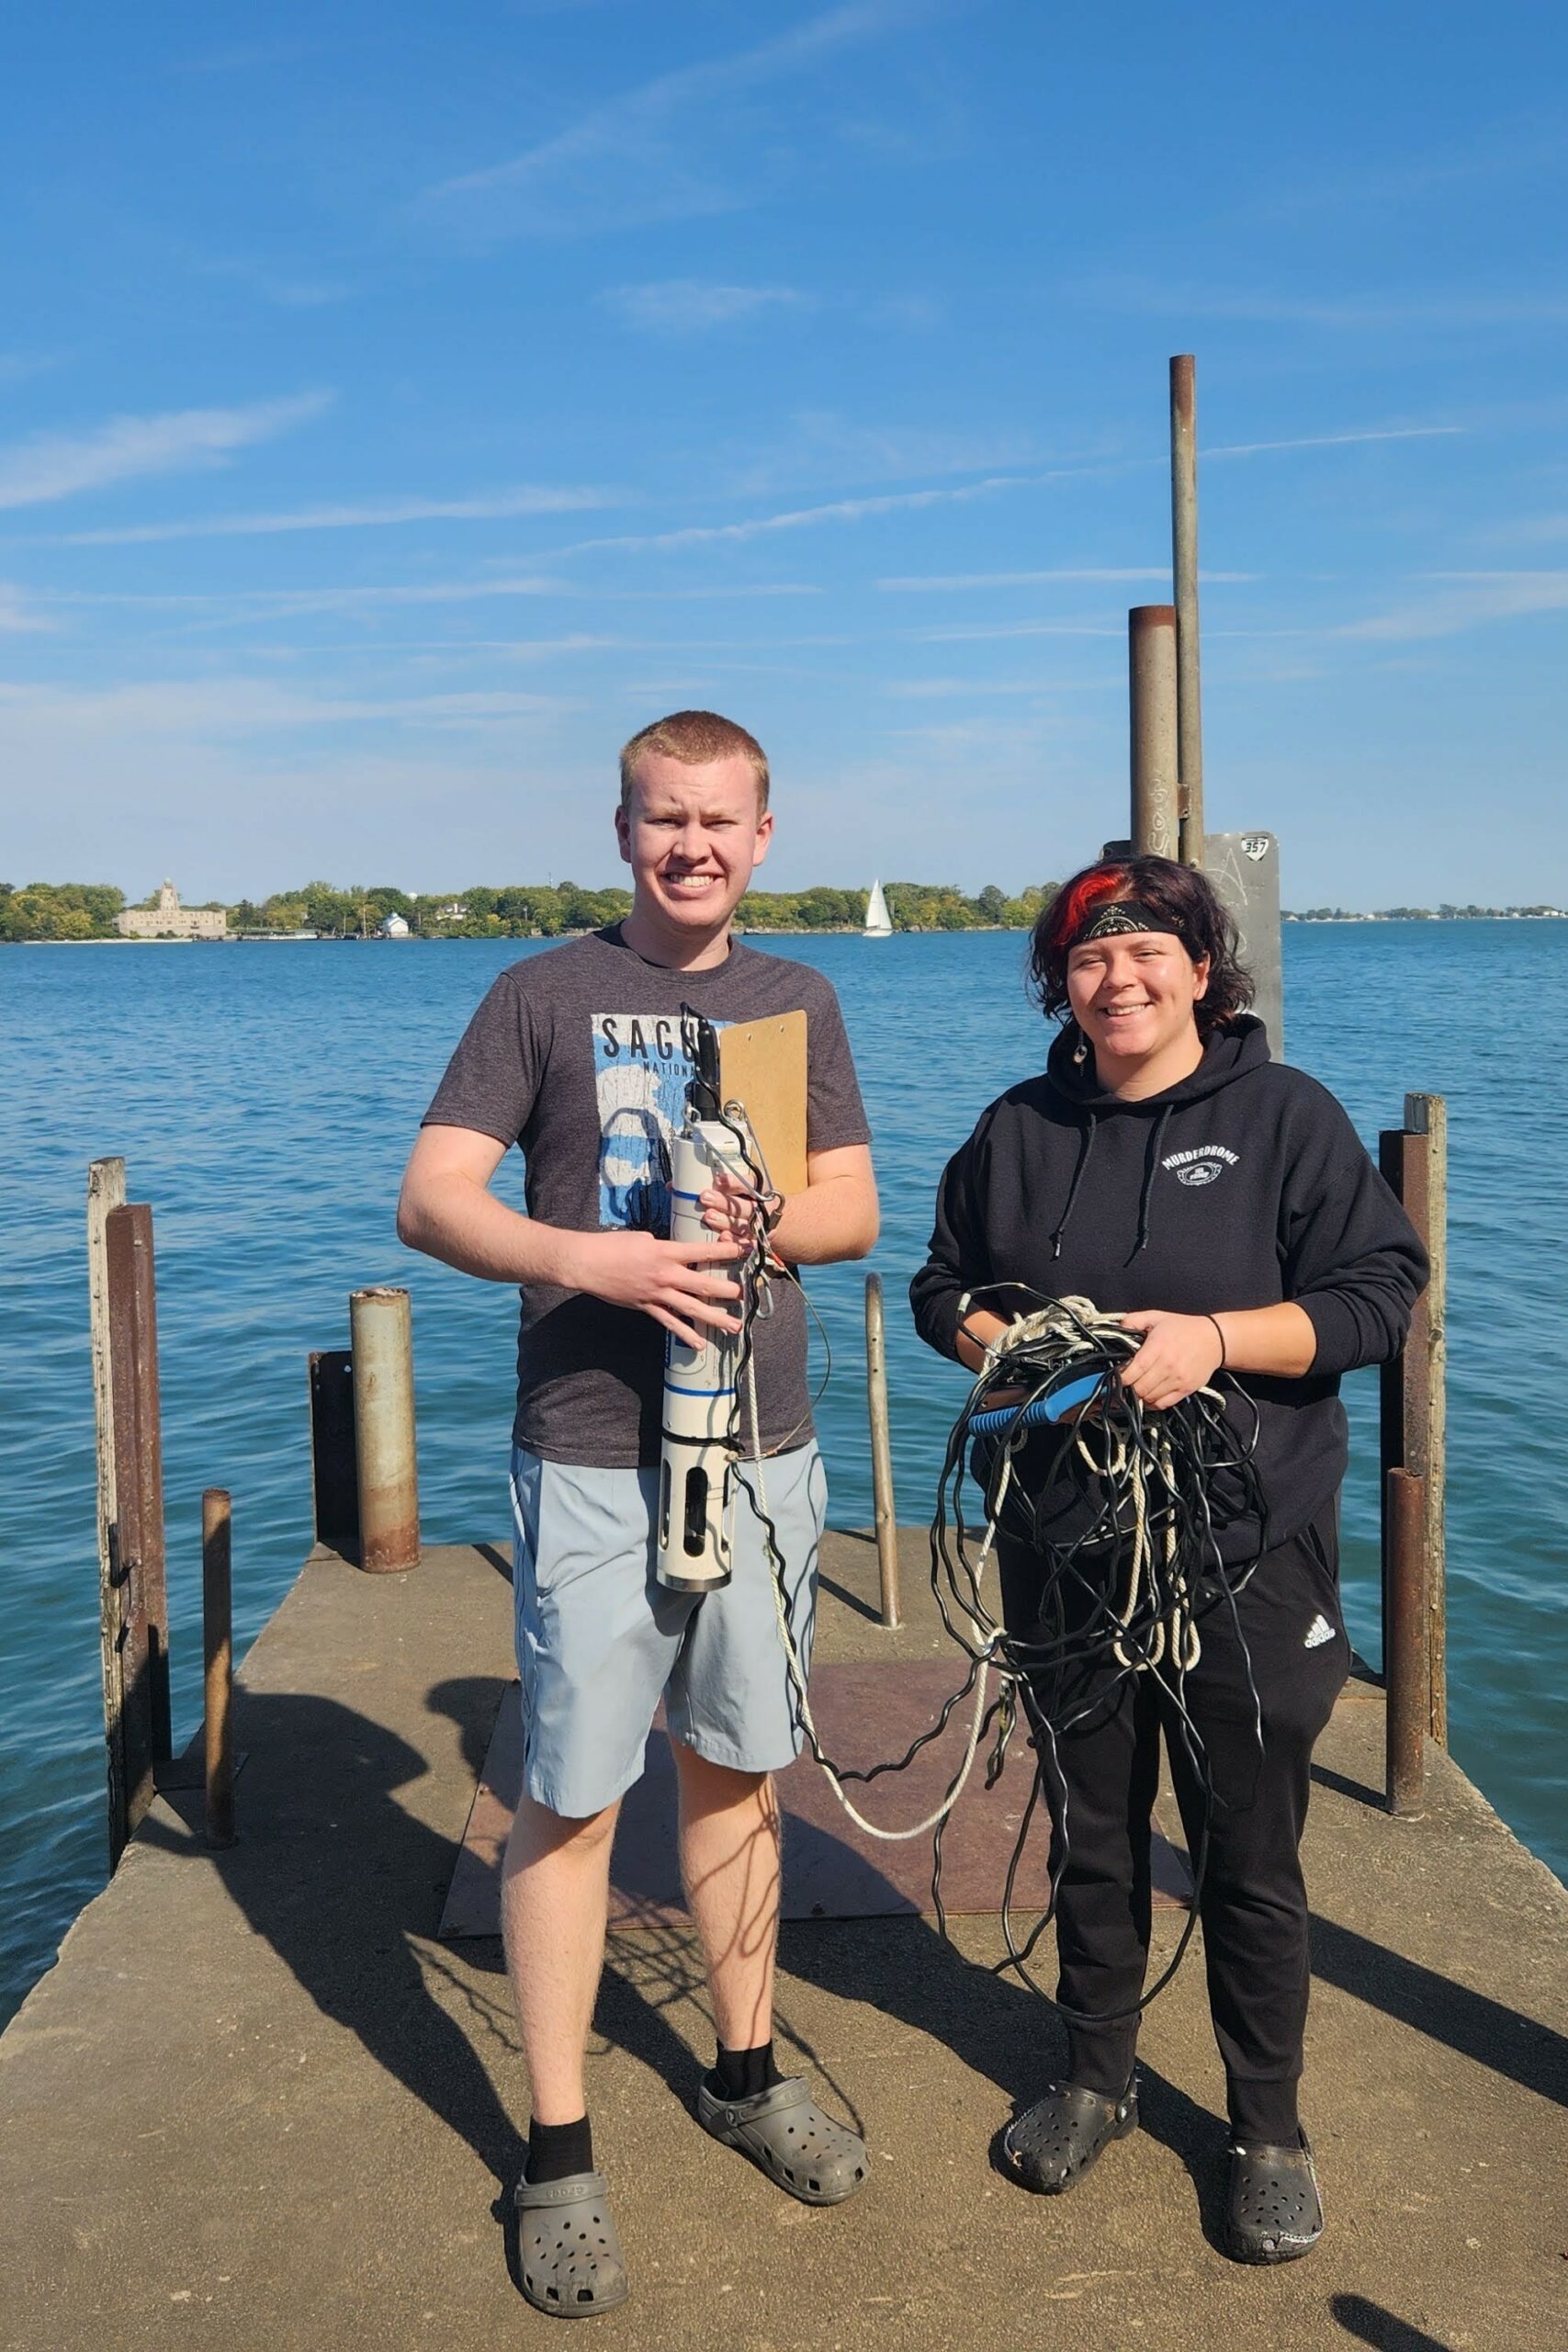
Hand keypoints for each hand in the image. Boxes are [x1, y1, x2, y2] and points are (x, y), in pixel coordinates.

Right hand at [563, 1229, 743, 1349]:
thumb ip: (664, 1246)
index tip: (744, 1251)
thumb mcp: (643, 1238)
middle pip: (702, 1284)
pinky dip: (685, 1334)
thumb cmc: (612, 1246)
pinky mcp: (646, 1307)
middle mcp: (665, 1274)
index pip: (702, 1252)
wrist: (586, 1263)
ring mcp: (656, 1294)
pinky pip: (670, 1323)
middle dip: (726, 1290)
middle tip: (743, 1295)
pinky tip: (699, 1344)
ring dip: (714, 1318)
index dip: (725, 1252)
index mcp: (665, 1251)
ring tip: (733, 1325)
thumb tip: (678, 1252)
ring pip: (691, 1308)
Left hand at [699, 1166, 773, 1249]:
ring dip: (725, 1221)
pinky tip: (723, 1237)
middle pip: (745, 1207)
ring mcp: (761, 1229)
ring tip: (709, 1216)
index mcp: (763, 1192)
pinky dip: (734, 1241)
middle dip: (724, 1202)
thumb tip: (716, 1180)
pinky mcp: (757, 1244)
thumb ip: (734, 1184)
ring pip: (744, 1226)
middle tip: (706, 1197)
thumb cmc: (753, 1200)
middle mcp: (765, 1210)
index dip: (734, 1183)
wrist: (775, 1222)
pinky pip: (746, 1245)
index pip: (751, 1185)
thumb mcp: (749, 1187)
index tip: (718, 1180)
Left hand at [1117, 1309, 1224, 1410]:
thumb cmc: (1185, 1328)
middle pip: (1139, 1388)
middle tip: (1121, 1386)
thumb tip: (1118, 1327)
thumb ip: (1134, 1320)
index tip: (1113, 1379)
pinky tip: (1148, 1396)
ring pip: (1149, 1398)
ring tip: (1134, 1390)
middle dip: (1126, 1389)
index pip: (1132, 1371)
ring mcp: (1178, 1379)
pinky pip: (1163, 1404)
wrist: (1216, 1339)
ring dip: (1138, 1397)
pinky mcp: (1186, 1389)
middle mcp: (1168, 1366)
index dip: (1119, 1379)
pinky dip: (1152, 1404)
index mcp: (1158, 1347)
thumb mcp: (1157, 1317)